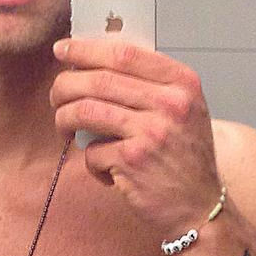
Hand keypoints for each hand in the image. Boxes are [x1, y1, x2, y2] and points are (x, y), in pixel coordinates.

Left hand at [50, 37, 222, 236]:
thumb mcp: (185, 111)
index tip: (63, 50)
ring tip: (64, 129)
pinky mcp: (133, 161)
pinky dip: (90, 161)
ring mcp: (151, 132)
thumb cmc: (186, 159)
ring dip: (64, 119)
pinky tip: (104, 169)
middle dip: (65, 86)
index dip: (85, 48)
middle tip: (55, 96)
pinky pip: (91, 151)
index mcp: (182, 83)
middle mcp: (170, 104)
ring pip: (85, 111)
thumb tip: (95, 66)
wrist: (200, 207)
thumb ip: (152, 86)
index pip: (124, 53)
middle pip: (98, 80)